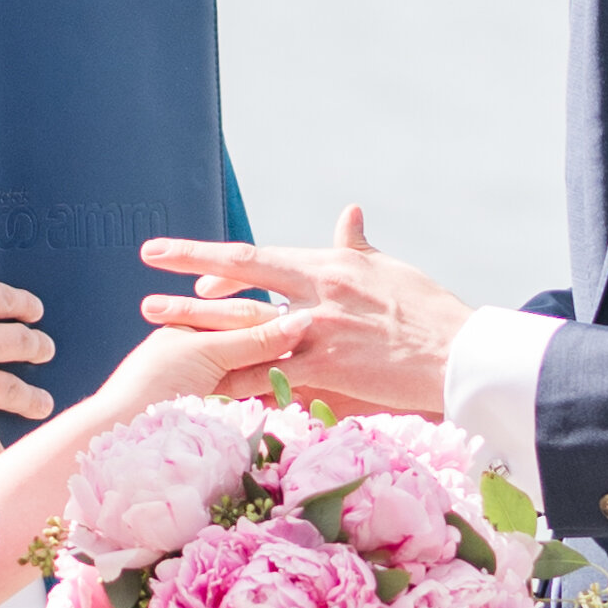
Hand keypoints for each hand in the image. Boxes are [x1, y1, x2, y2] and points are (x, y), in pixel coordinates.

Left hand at [139, 205, 468, 417]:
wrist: (460, 353)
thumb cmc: (429, 313)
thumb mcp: (390, 271)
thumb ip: (358, 245)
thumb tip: (348, 213)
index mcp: (329, 265)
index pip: (261, 257)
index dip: (218, 261)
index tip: (186, 267)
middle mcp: (318, 290)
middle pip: (242, 276)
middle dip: (189, 273)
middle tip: (147, 271)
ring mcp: (322, 329)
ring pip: (247, 331)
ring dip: (201, 335)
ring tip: (159, 341)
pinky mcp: (331, 367)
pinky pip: (274, 378)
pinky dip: (240, 386)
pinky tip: (208, 394)